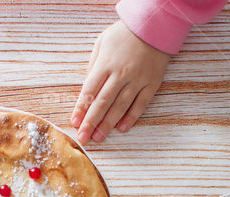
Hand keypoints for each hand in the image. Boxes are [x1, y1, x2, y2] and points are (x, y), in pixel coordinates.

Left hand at [71, 20, 169, 143]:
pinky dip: (131, 117)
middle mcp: (121, 74)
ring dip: (108, 124)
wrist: (154, 26)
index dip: (81, 108)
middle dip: (91, 122)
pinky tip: (122, 128)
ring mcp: (137, 80)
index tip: (75, 122)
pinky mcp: (152, 84)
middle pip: (103, 102)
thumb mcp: (101, 44)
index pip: (89, 91)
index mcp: (105, 64)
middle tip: (84, 137)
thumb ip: (93, 67)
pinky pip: (140, 104)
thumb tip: (87, 90)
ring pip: (120, 106)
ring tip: (99, 137)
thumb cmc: (124, 35)